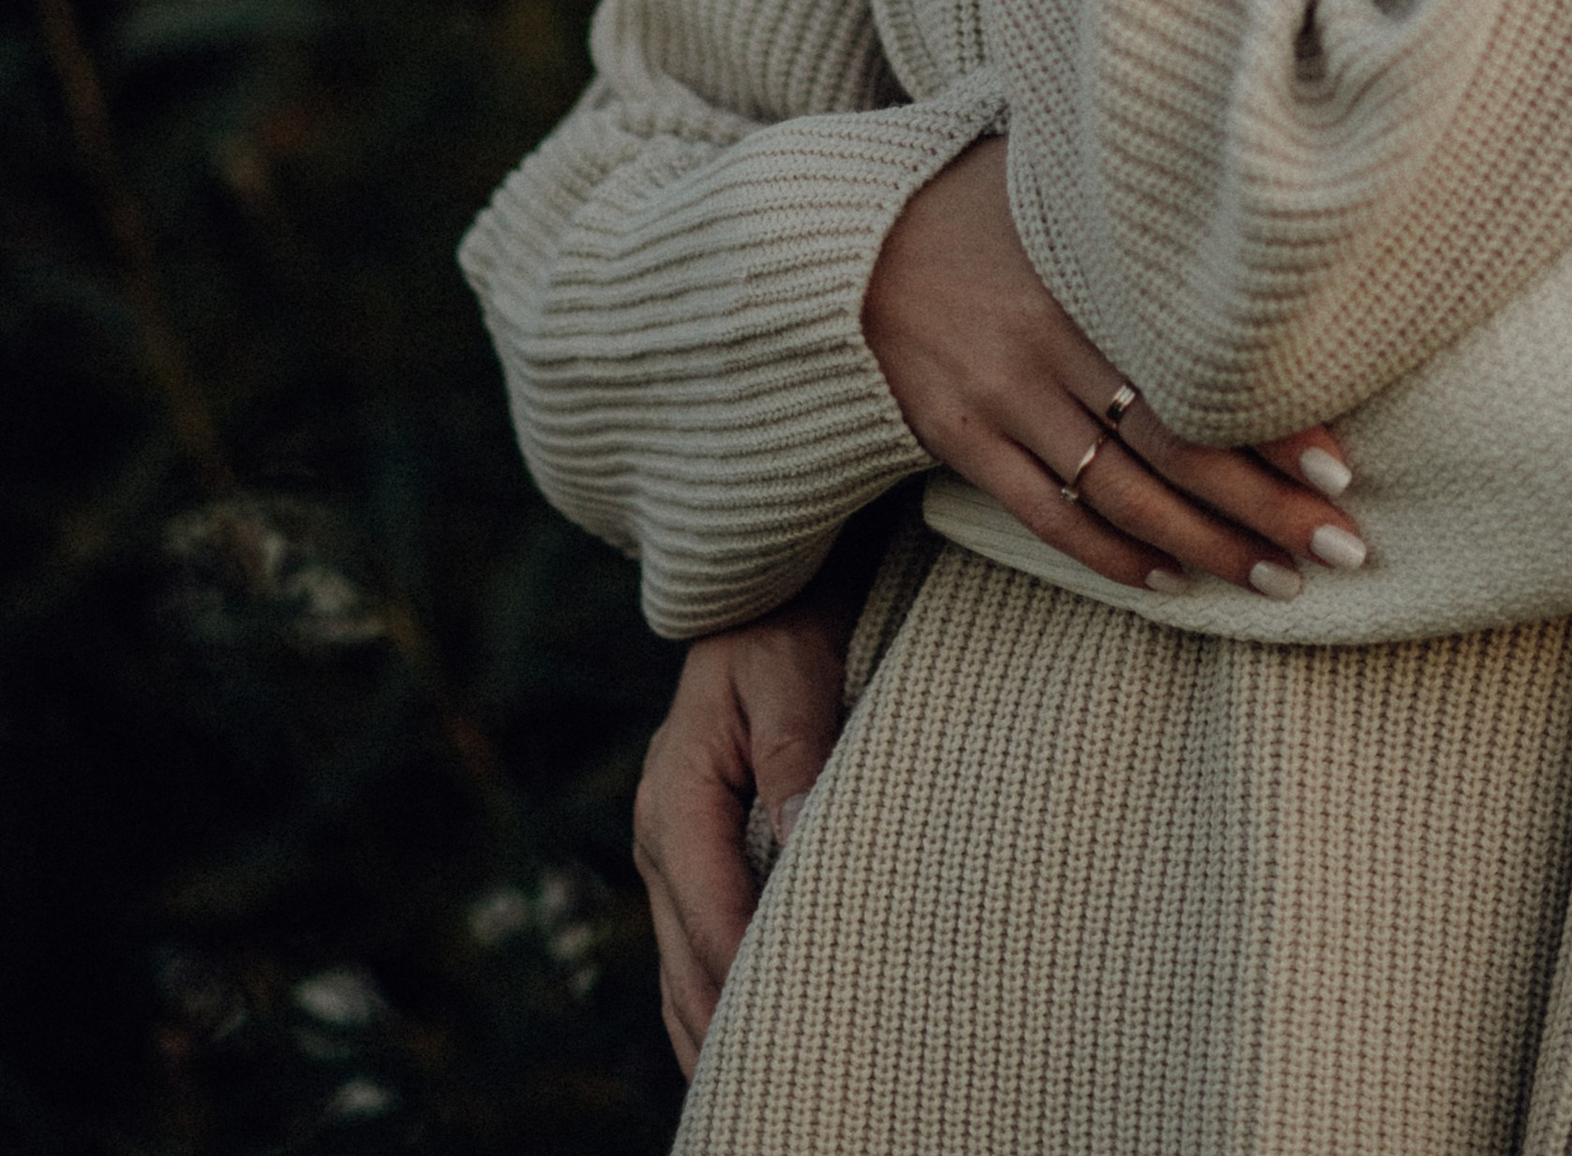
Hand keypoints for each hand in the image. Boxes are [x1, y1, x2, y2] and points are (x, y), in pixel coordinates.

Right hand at [634, 588, 848, 1079]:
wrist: (763, 586)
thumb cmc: (786, 624)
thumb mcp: (793, 675)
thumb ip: (797, 755)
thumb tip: (799, 839)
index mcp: (675, 799)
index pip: (712, 918)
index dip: (753, 977)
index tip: (804, 1029)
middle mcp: (658, 836)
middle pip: (685, 965)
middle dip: (728, 1032)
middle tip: (787, 1093)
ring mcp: (667, 850)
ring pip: (679, 971)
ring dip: (713, 1032)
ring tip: (763, 1095)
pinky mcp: (691, 852)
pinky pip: (691, 947)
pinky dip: (709, 1000)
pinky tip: (742, 1043)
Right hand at [863, 135, 1359, 596]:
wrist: (846, 238)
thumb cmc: (976, 194)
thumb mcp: (1055, 176)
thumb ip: (1141, 196)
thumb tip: (1237, 172)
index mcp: (1087, 275)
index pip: (1198, 372)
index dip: (1274, 427)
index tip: (1342, 471)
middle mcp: (1048, 343)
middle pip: (1176, 447)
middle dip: (1265, 507)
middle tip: (1344, 547)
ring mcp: (1000, 398)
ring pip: (1121, 495)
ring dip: (1207, 547)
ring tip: (1278, 580)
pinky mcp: (959, 438)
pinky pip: (1046, 514)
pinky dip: (1112, 554)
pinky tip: (1170, 580)